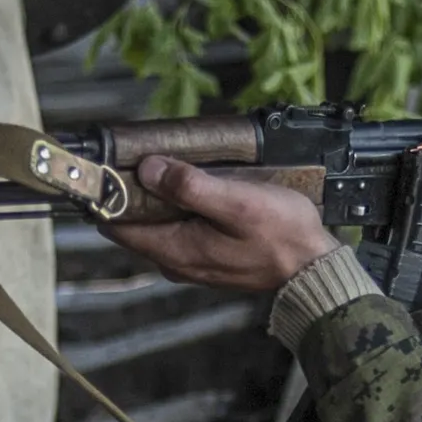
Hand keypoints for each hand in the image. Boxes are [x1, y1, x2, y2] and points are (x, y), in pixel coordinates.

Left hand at [100, 154, 340, 292]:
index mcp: (174, 250)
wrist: (313, 267)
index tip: (111, 164)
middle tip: (145, 154)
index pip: (116, 226)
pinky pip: (179, 228)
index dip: (108, 195)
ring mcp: (192, 261)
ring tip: (171, 164)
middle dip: (133, 191)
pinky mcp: (209, 256)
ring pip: (157, 225)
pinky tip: (196, 186)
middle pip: (134, 224)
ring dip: (158, 197)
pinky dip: (178, 207)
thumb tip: (148, 169)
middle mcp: (175, 261)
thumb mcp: (234, 201)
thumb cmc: (280, 235)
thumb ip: (188, 186)